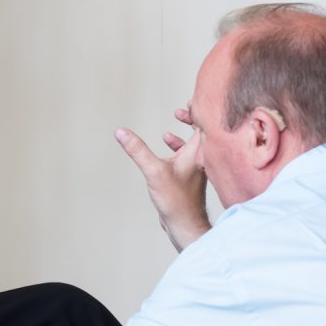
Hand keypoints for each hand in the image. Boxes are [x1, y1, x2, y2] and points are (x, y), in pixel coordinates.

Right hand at [115, 110, 210, 251]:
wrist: (185, 225)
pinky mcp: (191, 176)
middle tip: (182, 108)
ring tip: (176, 118)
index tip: (188, 101)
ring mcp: (197, 166)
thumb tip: (121, 132)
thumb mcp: (153, 170)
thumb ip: (137, 150)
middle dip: (192, 116)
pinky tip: (167, 142)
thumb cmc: (176, 200)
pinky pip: (188, 152)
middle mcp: (202, 157)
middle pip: (202, 129)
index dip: (199, 109)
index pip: (204, 122)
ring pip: (195, 141)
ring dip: (185, 129)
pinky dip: (179, 144)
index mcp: (199, 151)